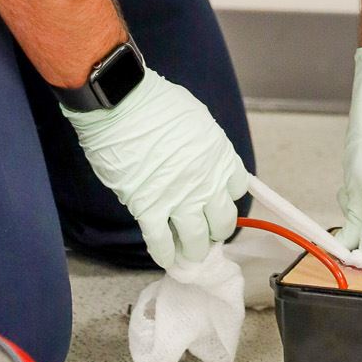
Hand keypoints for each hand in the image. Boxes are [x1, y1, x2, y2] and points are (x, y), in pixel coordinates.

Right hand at [62, 70, 248, 269]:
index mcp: (220, 156)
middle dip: (215, 230)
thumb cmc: (156, 103)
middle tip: (205, 231)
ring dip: (193, 250)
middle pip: (223, 222)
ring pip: (197, 241)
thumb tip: (203, 162)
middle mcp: (206, 182)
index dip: (226, 196)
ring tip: (189, 253)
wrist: (122, 105)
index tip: (217, 199)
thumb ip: (205, 146)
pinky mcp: (149, 209)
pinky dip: (164, 254)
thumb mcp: (197, 119)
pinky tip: (165, 257)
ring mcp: (179, 199)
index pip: (238, 189)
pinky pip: (161, 242)